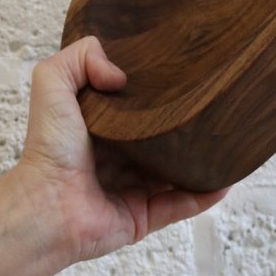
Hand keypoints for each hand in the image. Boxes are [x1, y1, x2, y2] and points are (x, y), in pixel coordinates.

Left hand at [18, 36, 228, 265]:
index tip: (182, 79)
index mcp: (100, 131)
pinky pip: (180, 206)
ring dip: (199, 163)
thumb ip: (80, 58)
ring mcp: (131, 191)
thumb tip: (120, 73)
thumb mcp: (53, 83)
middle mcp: (116, 161)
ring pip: (175, 174)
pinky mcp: (142, 217)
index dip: (155, 97)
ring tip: (228, 144)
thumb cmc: (48, 147)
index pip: (135, 111)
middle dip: (183, 130)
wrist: (47, 204)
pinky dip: (204, 196)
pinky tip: (226, 181)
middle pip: (159, 142)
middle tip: (213, 109)